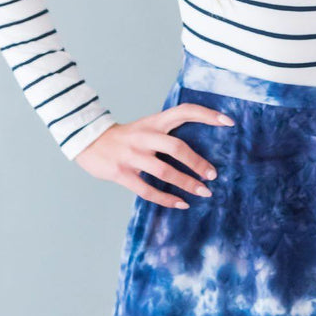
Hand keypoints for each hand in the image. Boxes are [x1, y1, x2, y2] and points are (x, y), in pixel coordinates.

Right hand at [73, 104, 235, 207]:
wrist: (87, 140)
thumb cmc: (124, 137)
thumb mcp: (145, 126)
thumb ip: (166, 133)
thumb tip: (198, 147)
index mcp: (153, 122)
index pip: (184, 111)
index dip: (207, 115)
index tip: (228, 122)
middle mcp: (144, 137)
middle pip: (176, 147)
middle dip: (197, 163)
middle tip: (213, 175)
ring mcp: (132, 156)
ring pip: (164, 172)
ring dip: (186, 183)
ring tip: (203, 192)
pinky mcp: (121, 173)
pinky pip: (147, 190)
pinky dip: (166, 199)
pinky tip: (181, 204)